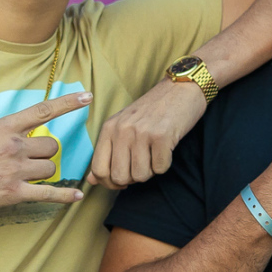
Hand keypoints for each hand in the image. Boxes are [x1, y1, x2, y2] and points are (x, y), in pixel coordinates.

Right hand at [0, 92, 91, 214]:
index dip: (68, 103)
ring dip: (44, 172)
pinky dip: (64, 196)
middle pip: (51, 146)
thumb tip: (25, 138)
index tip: (87, 97)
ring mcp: (15, 170)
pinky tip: (76, 197)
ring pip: (50, 168)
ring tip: (25, 176)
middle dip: (45, 153)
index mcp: (4, 127)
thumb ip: (6, 135)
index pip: (43, 111)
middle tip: (29, 160)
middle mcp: (13, 146)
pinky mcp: (14, 192)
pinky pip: (48, 193)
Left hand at [86, 78, 204, 188]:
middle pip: (119, 177)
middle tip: (142, 164)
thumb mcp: (123, 126)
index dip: (110, 183)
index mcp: (109, 128)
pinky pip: (160, 168)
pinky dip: (164, 164)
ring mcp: (142, 132)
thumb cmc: (152, 111)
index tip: (122, 180)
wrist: (181, 89)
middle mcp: (122, 130)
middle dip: (132, 178)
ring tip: (154, 154)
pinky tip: (166, 149)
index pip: (98, 169)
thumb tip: (91, 180)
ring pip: (140, 176)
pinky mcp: (162, 136)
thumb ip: (106, 152)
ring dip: (150, 171)